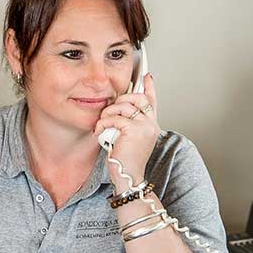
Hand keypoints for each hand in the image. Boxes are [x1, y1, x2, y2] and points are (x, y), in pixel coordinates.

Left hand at [93, 73, 159, 192]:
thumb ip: (129, 123)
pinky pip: (114, 118)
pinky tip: (100, 132)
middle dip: (120, 100)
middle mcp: (151, 124)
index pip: (152, 101)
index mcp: (151, 125)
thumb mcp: (129, 138)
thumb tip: (119, 109)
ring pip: (123, 106)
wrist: (128, 176)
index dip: (150, 87)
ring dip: (108, 113)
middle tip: (109, 112)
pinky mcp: (134, 130)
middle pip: (137, 97)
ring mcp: (145, 126)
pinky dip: (103, 124)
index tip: (147, 76)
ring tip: (103, 124)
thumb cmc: (126, 160)